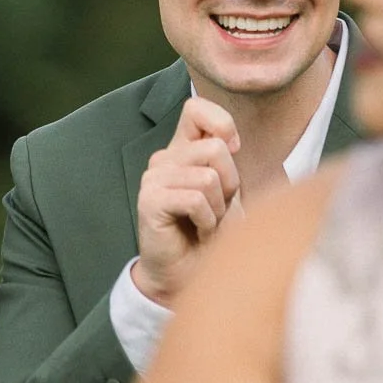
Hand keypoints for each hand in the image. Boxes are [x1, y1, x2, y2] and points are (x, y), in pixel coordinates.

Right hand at [131, 97, 241, 308]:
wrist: (188, 274)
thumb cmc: (210, 232)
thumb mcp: (227, 190)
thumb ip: (226, 159)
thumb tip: (231, 141)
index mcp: (183, 149)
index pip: (196, 109)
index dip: (222, 125)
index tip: (232, 152)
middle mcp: (164, 159)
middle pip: (215, 149)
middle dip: (229, 184)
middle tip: (217, 209)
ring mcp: (154, 178)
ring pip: (208, 177)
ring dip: (218, 209)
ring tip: (206, 223)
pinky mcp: (149, 201)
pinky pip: (195, 200)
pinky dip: (207, 222)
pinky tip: (198, 232)